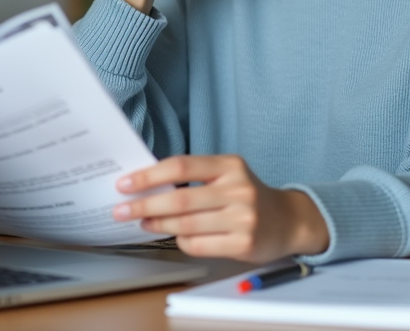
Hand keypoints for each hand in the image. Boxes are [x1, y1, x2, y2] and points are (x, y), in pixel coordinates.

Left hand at [112, 154, 329, 262]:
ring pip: (186, 224)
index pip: (181, 166)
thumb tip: (147, 185)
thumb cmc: (248, 196)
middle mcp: (238, 189)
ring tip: (143, 223)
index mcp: (230, 165)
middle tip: (121, 210)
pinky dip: (181, 241)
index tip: (125, 183)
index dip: (148, 176)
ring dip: (158, 225)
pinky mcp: (243, 243)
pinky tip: (176, 236)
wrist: (288, 220)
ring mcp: (243, 218)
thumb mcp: (227, 175)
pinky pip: (199, 245)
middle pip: (180, 198)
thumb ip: (194, 177)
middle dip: (144, 205)